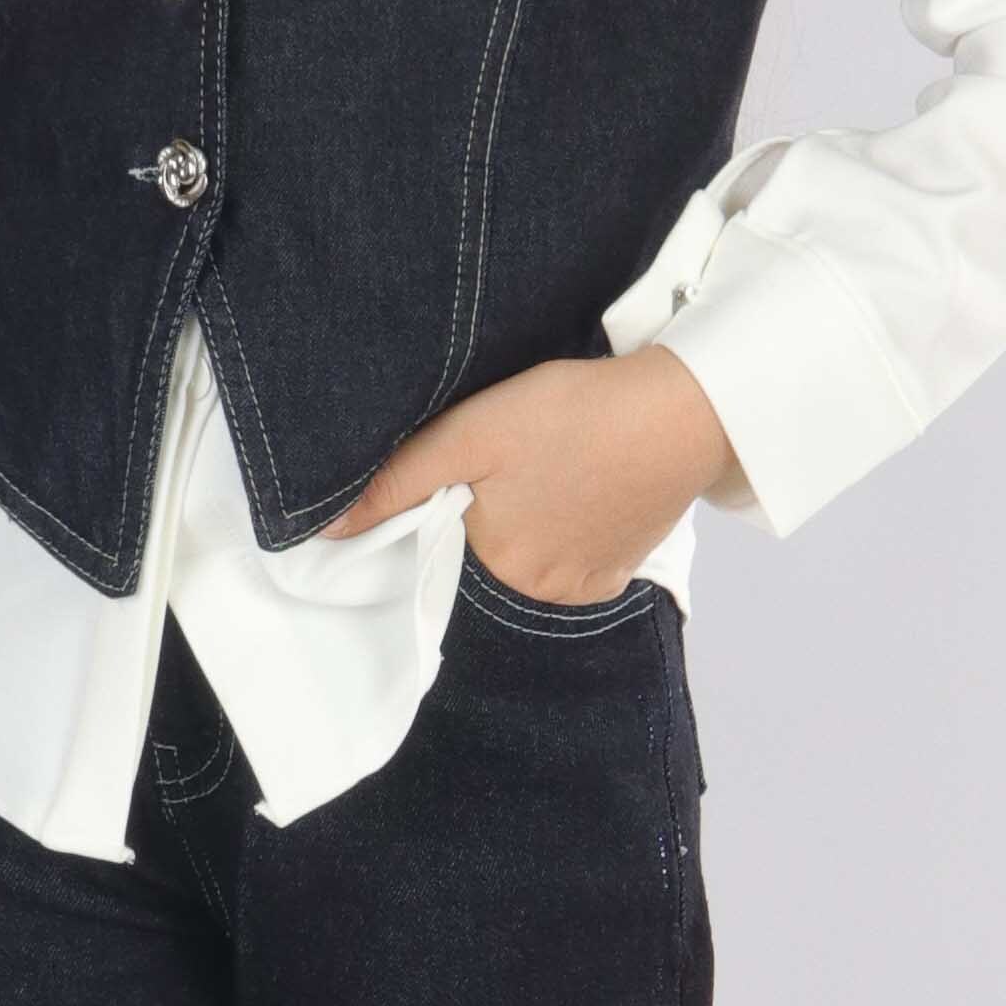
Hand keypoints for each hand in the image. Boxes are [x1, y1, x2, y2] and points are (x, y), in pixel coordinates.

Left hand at [325, 344, 737, 602]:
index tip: (468, 473)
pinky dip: (568, 536)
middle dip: (488, 518)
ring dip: (529, 527)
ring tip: (549, 472)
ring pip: (528, 562)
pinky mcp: (619, 573)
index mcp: (496, 563)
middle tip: (516, 464)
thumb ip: (397, 482)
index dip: (445, 509)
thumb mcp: (472, 433)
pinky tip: (579, 492)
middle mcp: (538, 592)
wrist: (682, 412)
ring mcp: (584, 587)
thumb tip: (323, 534)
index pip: (440, 548)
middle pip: (485, 558)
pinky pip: (572, 566)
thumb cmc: (574, 414)